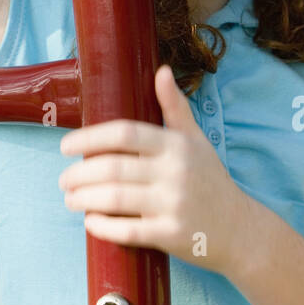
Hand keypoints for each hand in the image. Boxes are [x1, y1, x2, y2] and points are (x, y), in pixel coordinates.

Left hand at [58, 64, 250, 276]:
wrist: (240, 229)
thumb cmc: (210, 180)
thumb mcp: (195, 140)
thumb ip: (174, 107)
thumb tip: (162, 70)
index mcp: (175, 145)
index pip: (124, 133)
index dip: (89, 138)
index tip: (65, 146)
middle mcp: (175, 172)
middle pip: (112, 167)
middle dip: (79, 174)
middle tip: (63, 179)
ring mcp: (173, 204)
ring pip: (114, 198)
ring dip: (84, 199)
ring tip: (70, 199)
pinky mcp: (171, 234)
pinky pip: (127, 230)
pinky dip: (102, 225)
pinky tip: (90, 221)